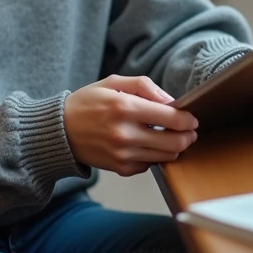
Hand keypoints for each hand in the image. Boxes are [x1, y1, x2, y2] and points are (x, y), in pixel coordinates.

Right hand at [64, 75, 197, 176]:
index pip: (171, 118)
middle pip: (175, 142)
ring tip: (171, 136)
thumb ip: (145, 86)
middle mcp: (125, 134)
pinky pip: (150, 165)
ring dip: (174, 146)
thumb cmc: (88, 103)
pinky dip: (154, 155)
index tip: (192, 117)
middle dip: (188, 136)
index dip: (188, 119)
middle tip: (189, 130)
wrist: (60, 131)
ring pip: (166, 156)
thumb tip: (173, 101)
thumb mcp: (114, 83)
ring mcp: (123, 155)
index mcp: (124, 108)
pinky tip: (147, 144)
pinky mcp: (121, 169)